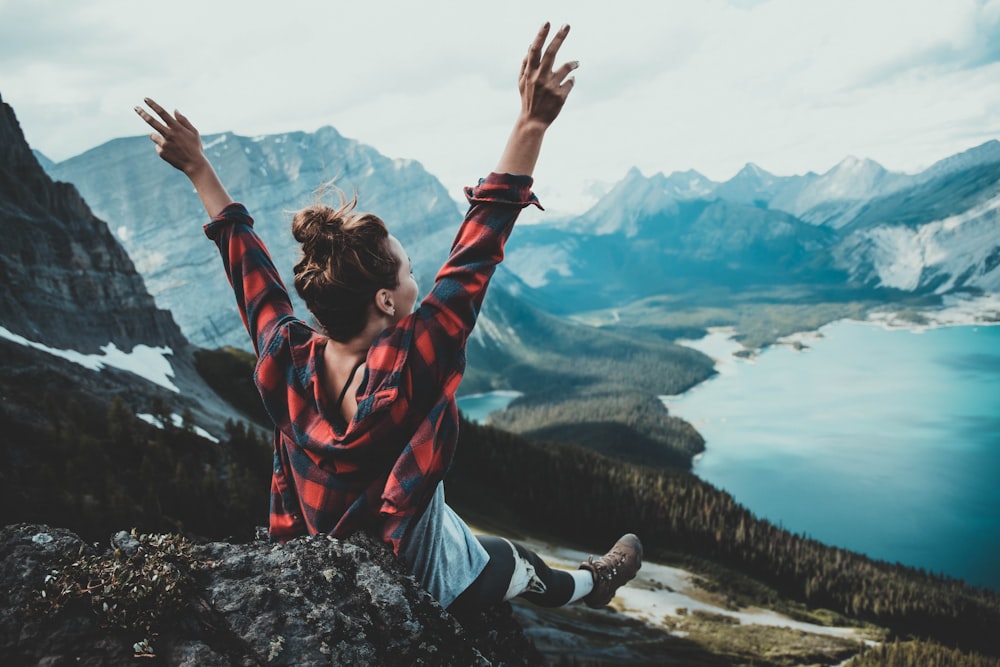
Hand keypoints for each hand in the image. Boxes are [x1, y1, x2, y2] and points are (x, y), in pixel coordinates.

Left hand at [134, 98, 207, 175]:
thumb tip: (174, 110)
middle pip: (151, 121)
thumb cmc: (195, 147)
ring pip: (153, 135)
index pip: (162, 113)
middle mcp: (168, 134)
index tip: (146, 99)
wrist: (194, 165)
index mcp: (177, 128)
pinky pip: (158, 146)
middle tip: (136, 108)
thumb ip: (183, 120)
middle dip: (142, 113)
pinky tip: (172, 152)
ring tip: (171, 144)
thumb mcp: (193, 132)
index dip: (153, 105)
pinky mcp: (161, 152)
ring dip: (158, 136)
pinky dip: (162, 147)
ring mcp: (163, 144)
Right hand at [495, 23, 577, 176]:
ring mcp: (550, 87)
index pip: (535, 50)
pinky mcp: (560, 96)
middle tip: (566, 25)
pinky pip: (570, 82)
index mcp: (529, 73)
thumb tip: (530, 46)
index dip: (541, 36)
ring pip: (566, 67)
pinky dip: (570, 80)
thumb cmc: (528, 99)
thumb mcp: (521, 82)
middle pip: (551, 53)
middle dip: (559, 37)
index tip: (547, 23)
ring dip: (573, 63)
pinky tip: (568, 83)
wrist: (532, 122)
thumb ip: (525, 64)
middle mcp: (539, 78)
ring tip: (576, 63)